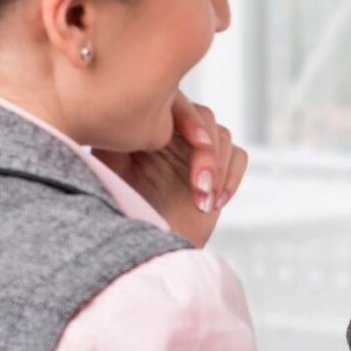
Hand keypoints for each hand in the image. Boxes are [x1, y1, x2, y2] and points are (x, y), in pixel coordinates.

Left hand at [95, 95, 247, 247]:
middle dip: (208, 153)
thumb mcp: (110, 167)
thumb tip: (134, 114)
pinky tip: (214, 202)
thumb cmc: (121, 206)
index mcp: (150, 124)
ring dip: (220, 169)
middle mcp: (175, 132)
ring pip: (224, 136)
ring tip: (204, 199)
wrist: (142, 246)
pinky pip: (239, 156)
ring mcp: (197, 150)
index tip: (196, 143)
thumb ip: (121, 138)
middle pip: (206, 118)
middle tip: (200, 186)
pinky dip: (232, 177)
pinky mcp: (218, 169)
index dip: (192, 120)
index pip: (178, 103)